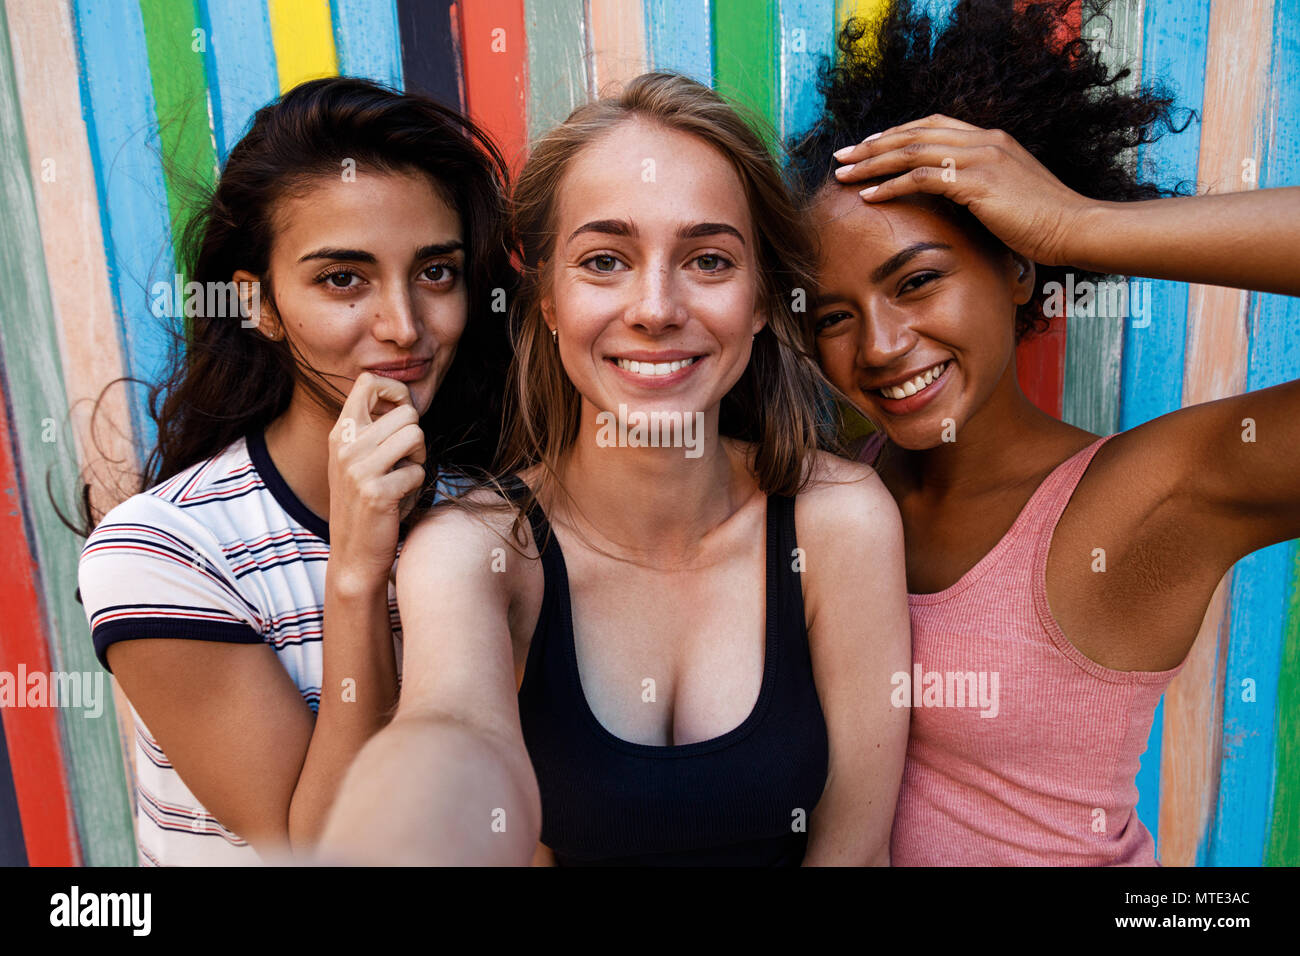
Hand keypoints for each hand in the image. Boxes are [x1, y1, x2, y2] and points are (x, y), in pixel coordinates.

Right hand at [327, 372, 427, 589]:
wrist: (353, 556)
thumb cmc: (364, 503)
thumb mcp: (358, 459)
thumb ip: (373, 429)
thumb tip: (406, 400)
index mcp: (340, 432)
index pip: (368, 382)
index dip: (396, 391)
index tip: (402, 414)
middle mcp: (345, 445)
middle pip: (407, 413)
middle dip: (416, 437)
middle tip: (405, 461)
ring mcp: (358, 469)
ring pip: (416, 436)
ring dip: (419, 459)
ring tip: (403, 478)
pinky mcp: (376, 492)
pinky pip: (418, 472)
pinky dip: (416, 487)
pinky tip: (399, 501)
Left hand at [832, 114, 1096, 266]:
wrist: (1075, 228)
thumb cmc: (1044, 222)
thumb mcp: (1006, 196)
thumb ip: (978, 189)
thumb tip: (948, 200)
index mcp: (991, 140)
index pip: (932, 126)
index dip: (896, 134)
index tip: (868, 147)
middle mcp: (984, 141)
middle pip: (914, 133)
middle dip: (873, 144)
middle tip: (842, 156)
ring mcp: (981, 158)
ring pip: (911, 151)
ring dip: (872, 163)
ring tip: (843, 174)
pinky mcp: (977, 182)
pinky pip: (921, 177)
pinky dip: (890, 185)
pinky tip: (868, 195)